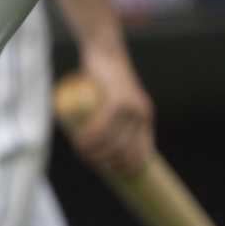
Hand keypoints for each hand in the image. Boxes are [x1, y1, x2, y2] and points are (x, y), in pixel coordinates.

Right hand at [67, 43, 153, 178]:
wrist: (105, 52)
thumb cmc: (105, 79)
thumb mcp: (115, 100)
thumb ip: (112, 117)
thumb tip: (102, 143)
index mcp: (145, 119)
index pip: (141, 152)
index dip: (128, 168)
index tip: (111, 173)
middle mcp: (141, 115)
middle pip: (124, 151)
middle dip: (107, 163)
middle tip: (89, 160)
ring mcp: (130, 108)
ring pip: (112, 142)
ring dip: (94, 153)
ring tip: (80, 152)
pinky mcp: (117, 100)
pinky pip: (102, 128)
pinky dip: (89, 139)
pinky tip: (80, 142)